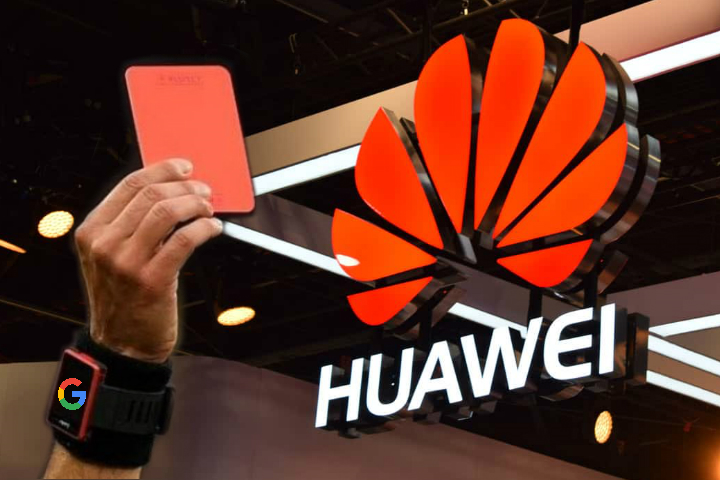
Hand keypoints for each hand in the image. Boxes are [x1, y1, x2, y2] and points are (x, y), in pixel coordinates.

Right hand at [74, 158, 222, 362]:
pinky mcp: (151, 281)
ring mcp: (126, 263)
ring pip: (168, 212)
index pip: (130, 184)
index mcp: (91, 231)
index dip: (162, 169)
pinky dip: (205, 228)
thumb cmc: (124, 296)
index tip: (184, 166)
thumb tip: (169, 188)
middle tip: (204, 189)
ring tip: (209, 208)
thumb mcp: (110, 256)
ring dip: (196, 204)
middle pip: (151, 194)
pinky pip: (185, 240)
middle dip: (186, 186)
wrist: (122, 344)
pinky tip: (214, 229)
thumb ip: (128, 224)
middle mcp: (104, 244)